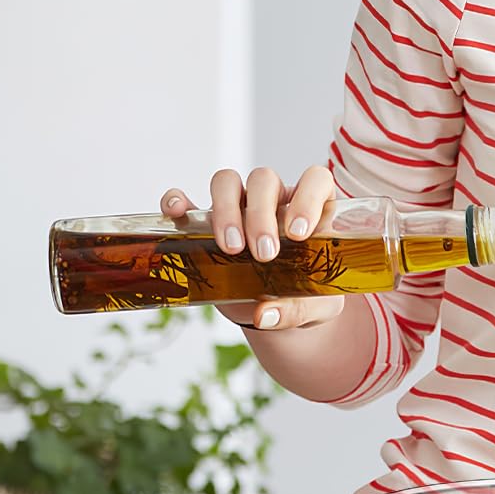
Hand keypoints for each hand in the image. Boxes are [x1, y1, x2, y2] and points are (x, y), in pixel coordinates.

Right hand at [159, 165, 347, 331]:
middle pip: (264, 180)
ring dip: (227, 210)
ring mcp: (239, 208)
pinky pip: (189, 200)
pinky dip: (179, 201)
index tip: (297, 233)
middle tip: (264, 254)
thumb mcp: (316, 307)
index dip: (307, 199)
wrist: (276, 311)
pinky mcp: (207, 224)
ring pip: (228, 182)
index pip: (314, 179)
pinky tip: (178, 213)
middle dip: (261, 215)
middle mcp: (275, 199)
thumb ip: (297, 309)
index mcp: (312, 208)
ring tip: (231, 248)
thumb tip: (265, 314)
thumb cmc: (305, 297)